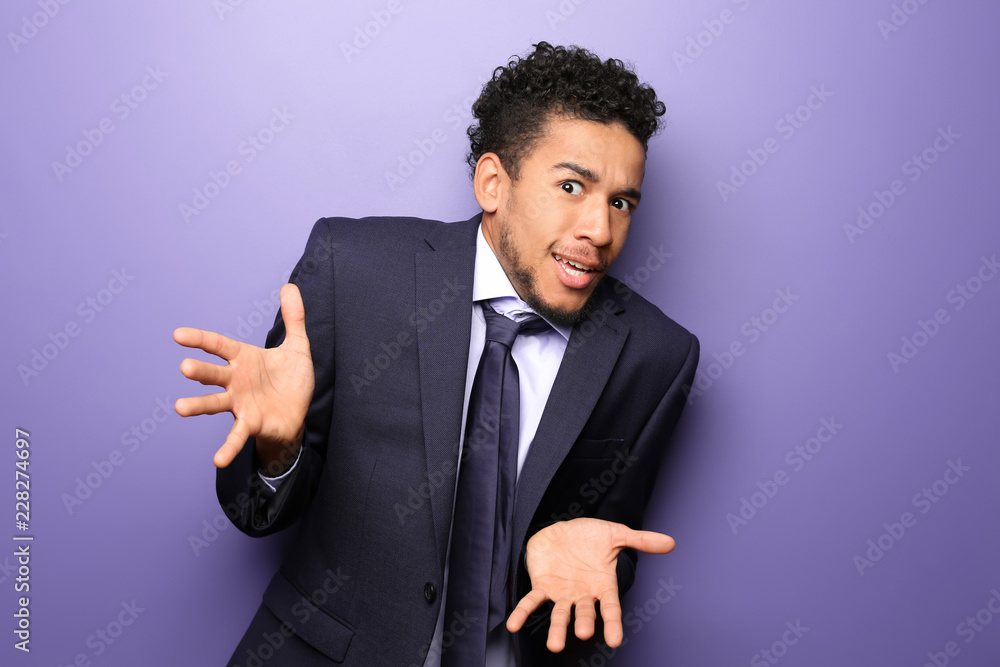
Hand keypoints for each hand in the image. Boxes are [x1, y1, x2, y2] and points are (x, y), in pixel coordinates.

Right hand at [173, 283, 313, 469]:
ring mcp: (240, 403)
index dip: (200, 339)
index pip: (218, 345)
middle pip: (214, 373)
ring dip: (198, 406)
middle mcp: (236, 380)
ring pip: (215, 403)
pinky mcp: (250, 423)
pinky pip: (236, 436)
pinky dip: (227, 448)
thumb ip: (294, 318)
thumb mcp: (298, 346)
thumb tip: (289, 286)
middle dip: (200, 370)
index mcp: (244, 358)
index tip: (178, 335)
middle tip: (184, 367)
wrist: (299, 412)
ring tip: (179, 408)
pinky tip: (217, 460)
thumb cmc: (291, 379)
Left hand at [506, 517, 674, 652]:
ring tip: (554, 645)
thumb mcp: (616, 534)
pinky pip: (531, 602)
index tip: (615, 640)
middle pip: (585, 613)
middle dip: (584, 623)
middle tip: (583, 634)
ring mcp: (562, 593)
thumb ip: (641, 540)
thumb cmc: (591, 536)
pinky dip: (522, 613)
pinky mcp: (542, 586)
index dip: (613, 624)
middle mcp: (582, 594)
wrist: (564, 528)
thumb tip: (671, 543)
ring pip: (559, 614)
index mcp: (602, 585)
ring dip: (556, 629)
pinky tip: (514, 624)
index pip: (610, 608)